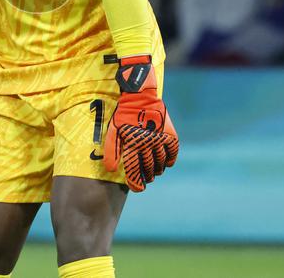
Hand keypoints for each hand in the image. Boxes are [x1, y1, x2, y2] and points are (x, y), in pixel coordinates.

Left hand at [103, 54, 178, 191]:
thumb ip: (112, 150)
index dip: (136, 182)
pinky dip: (170, 160)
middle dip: (147, 177)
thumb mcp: (113, 130)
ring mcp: (159, 139)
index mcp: (132, 143)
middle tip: (146, 179)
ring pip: (160, 162)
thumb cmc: (123, 114)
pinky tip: (167, 163)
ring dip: (157, 170)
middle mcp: (146, 143)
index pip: (134, 170)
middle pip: (148, 168)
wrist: (140, 95)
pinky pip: (172, 152)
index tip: (137, 188)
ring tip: (155, 172)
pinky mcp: (169, 133)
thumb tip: (111, 170)